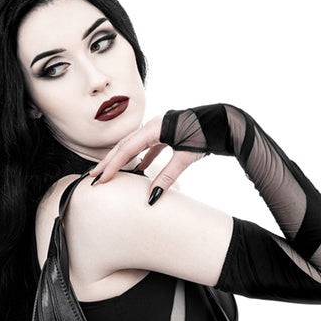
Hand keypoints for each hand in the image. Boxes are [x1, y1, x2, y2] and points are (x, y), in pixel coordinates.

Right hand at [88, 114, 207, 203]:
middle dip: (109, 162)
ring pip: (134, 145)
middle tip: (94, 177)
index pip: (127, 149)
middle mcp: (155, 125)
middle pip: (125, 146)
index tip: (101, 179)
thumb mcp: (186, 158)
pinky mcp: (168, 133)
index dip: (112, 166)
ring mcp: (161, 128)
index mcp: (156, 128)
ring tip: (110, 173)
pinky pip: (148, 146)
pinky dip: (141, 157)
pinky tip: (139, 169)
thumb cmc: (207, 135)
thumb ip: (167, 178)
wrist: (226, 122)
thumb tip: (152, 198)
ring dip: (122, 160)